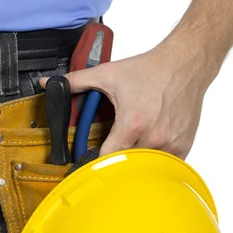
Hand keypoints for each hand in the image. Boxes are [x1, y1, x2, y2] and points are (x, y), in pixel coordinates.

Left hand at [40, 39, 213, 159]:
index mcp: (132, 124)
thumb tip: (47, 82)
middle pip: (126, 166)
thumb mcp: (107, 74)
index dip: (95, 162)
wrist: (185, 64)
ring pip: (146, 168)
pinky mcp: (183, 146)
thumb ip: (75, 81)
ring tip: (130, 147)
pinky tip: (149, 146)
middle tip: (109, 153)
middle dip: (115, 161)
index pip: (107, 159)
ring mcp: (170, 144)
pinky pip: (164, 165)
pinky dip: (154, 160)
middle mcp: (153, 137)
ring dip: (135, 162)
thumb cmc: (150, 70)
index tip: (89, 162)